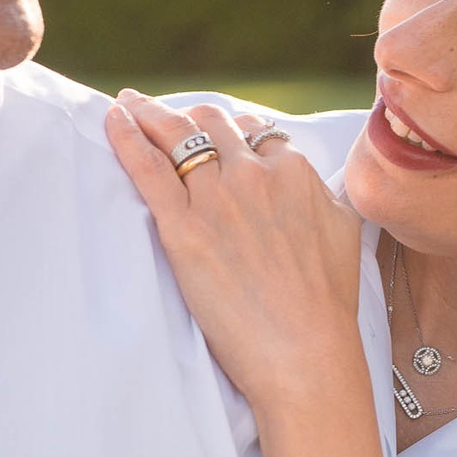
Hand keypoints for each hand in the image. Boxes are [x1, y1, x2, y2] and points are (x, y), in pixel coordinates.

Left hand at [105, 92, 365, 416]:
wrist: (305, 352)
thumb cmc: (326, 304)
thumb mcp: (343, 231)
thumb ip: (326, 197)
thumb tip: (320, 185)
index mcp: (294, 172)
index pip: (255, 133)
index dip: (232, 134)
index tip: (215, 139)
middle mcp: (254, 174)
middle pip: (212, 123)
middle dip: (188, 116)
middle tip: (162, 115)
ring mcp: (217, 199)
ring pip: (177, 135)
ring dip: (150, 114)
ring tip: (131, 104)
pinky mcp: (183, 228)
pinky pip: (148, 168)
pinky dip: (127, 136)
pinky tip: (113, 118)